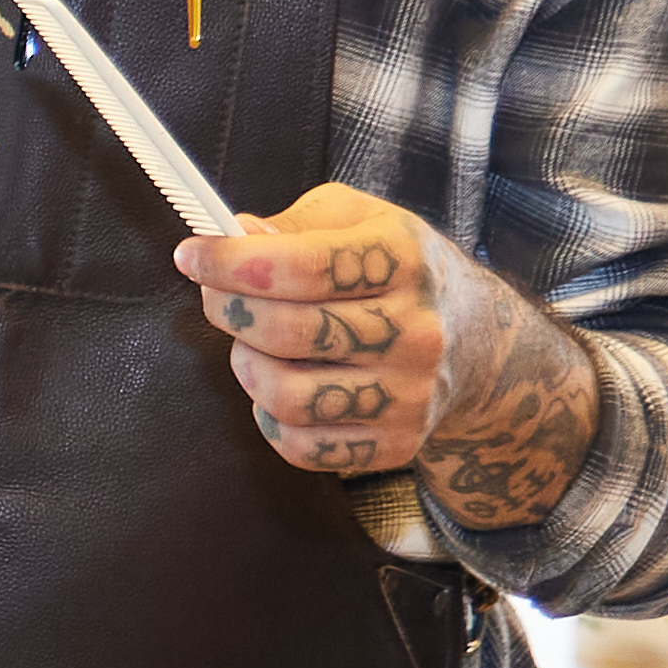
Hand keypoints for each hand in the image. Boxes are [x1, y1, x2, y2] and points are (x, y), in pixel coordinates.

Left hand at [185, 187, 472, 472]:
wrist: (476, 344)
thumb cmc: (399, 273)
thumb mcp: (361, 220)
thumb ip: (297, 223)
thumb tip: (236, 236)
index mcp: (404, 260)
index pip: (302, 265)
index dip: (231, 262)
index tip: (191, 255)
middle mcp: (414, 329)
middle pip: (288, 331)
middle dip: (230, 311)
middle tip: (218, 298)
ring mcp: (409, 394)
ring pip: (288, 397)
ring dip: (247, 367)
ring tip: (251, 346)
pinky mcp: (396, 443)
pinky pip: (302, 447)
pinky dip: (269, 419)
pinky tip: (277, 389)